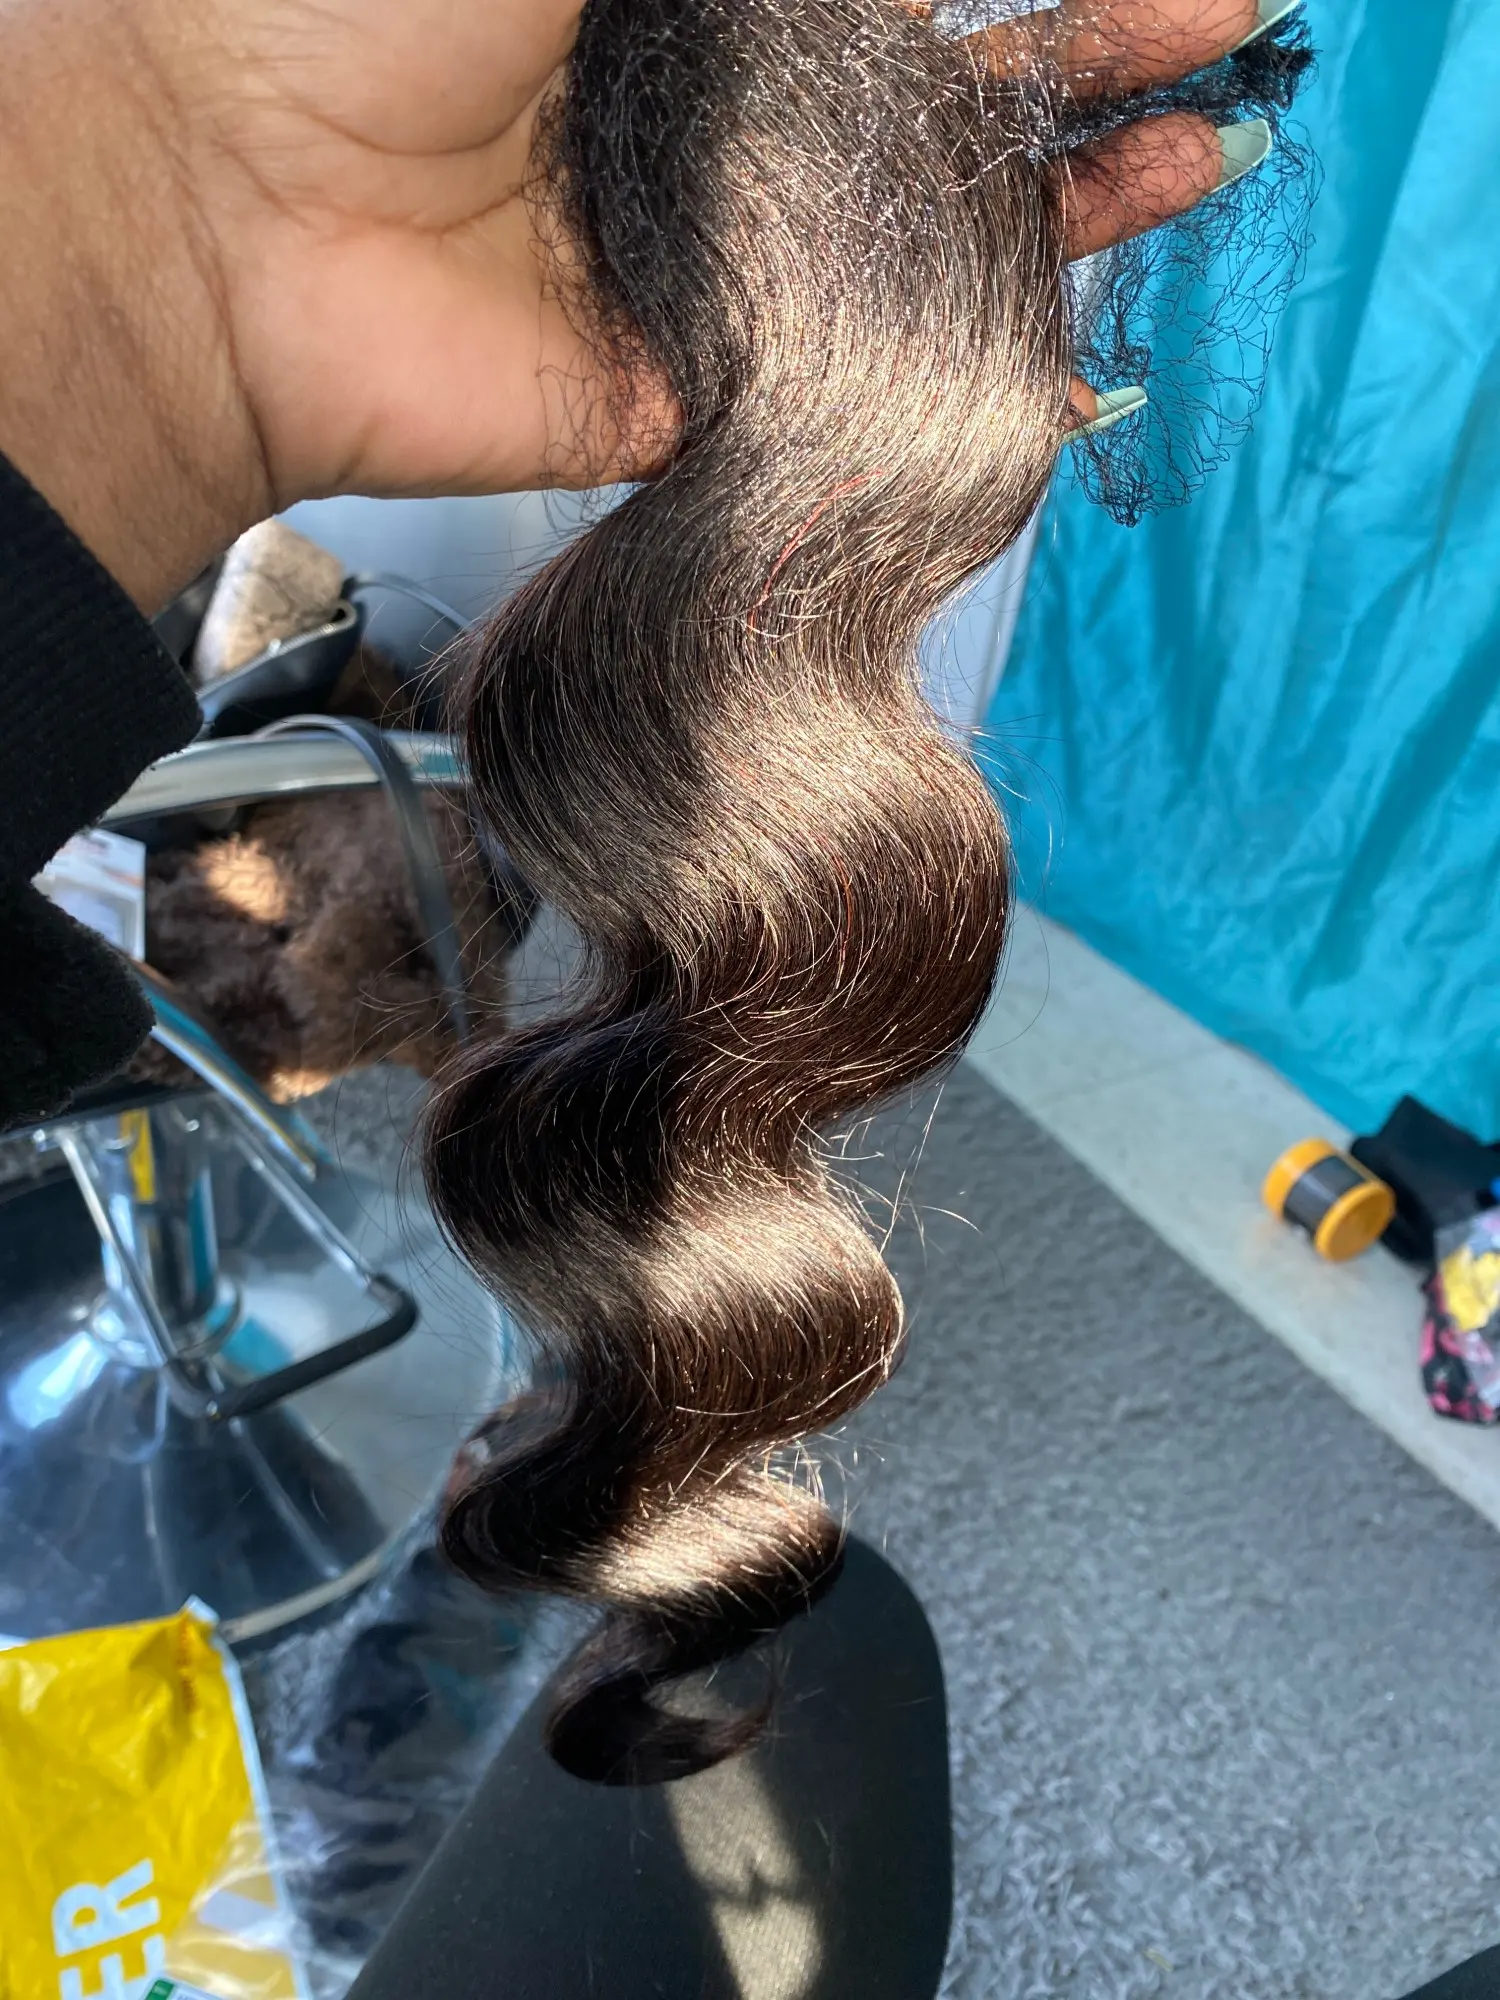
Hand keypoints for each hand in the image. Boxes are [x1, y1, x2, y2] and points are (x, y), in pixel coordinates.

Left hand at [0, 0, 1275, 613]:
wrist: (230, 221)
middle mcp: (734, 90)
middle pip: (952, 51)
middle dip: (1097, 18)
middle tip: (1229, 0)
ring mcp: (739, 237)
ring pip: (948, 193)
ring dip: (1089, 144)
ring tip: (1221, 99)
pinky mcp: (729, 371)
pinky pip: (892, 340)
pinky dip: (1011, 303)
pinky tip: (1127, 246)